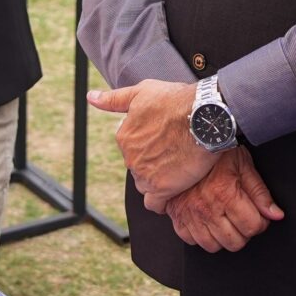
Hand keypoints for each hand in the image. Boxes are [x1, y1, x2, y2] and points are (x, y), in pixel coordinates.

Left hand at [88, 79, 219, 207]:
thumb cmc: (175, 100)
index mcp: (124, 137)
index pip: (131, 148)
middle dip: (153, 163)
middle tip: (174, 154)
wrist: (203, 116)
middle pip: (139, 167)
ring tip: (177, 172)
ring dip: (158, 181)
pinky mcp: (162, 189)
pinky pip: (155, 204)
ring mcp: (145, 175)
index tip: (163, 141)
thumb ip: (114, 99)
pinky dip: (161, 202)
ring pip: (146, 185)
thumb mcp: (142, 92)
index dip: (148, 145)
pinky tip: (171, 194)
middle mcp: (130, 158)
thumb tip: (91, 97)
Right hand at [167, 149, 283, 250]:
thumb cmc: (214, 152)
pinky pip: (192, 241)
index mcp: (224, 194)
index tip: (258, 215)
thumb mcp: (243, 165)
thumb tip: (276, 214)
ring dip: (223, 237)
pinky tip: (208, 221)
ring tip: (226, 220)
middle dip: (244, 232)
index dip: (261, 222)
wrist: (186, 143)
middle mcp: (206, 208)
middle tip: (242, 217)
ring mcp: (190, 215)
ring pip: (214, 246)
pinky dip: (202, 235)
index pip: (252, 227)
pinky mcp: (178, 219)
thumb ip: (260, 193)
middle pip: (235, 242)